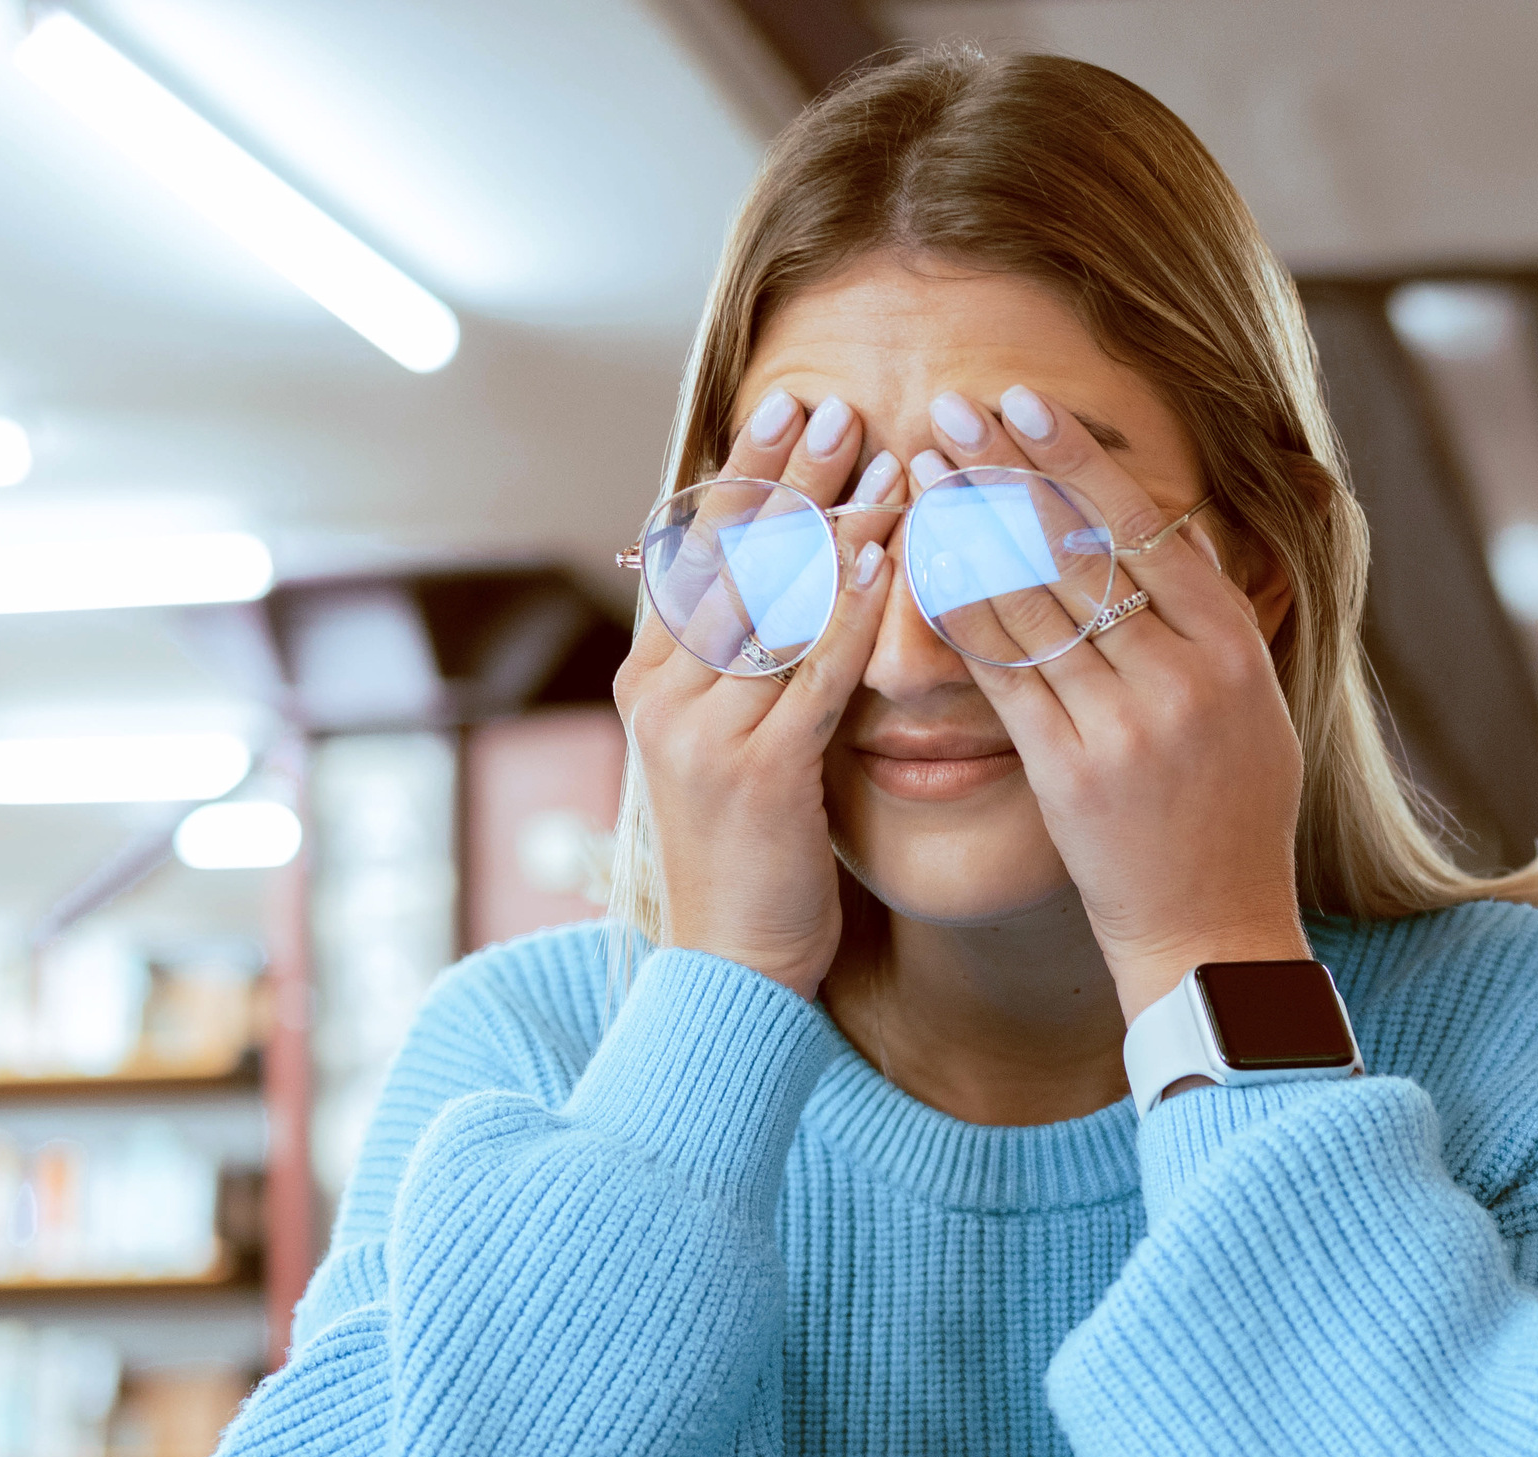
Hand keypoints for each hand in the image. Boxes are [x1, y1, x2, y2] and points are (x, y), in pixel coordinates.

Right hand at [612, 390, 903, 998]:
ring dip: (833, 525)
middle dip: (784, 476)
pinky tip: (888, 561)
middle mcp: (662, 694)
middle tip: (837, 406)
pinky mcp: (758, 777)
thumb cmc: (749, 857)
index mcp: (649, 678)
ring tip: (886, 461)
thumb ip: (748, 666)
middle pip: (728, 557)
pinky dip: (851, 612)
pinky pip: (813, 676)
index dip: (741, 475)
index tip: (786, 407)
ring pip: (774, 605)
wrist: (729, 968)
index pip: (694, 550)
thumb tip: (788, 576)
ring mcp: (703, 734)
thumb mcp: (731, 745)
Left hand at [923, 387, 1307, 1022]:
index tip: (1025, 404)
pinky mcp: (1069, 770)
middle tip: (950, 406)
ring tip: (922, 468)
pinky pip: (1002, 672)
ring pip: (1031, 600)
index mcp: (1234, 650)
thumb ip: (1217, 622)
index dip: (1077, 462)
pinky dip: (958, 611)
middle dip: (1008, 469)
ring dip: (969, 525)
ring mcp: (1125, 724)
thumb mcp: (1256, 710)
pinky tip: (919, 565)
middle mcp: (1183, 677)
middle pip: (1081, 548)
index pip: (1145, 528)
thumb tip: (1174, 531)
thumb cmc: (1232, 822)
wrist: (1213, 937)